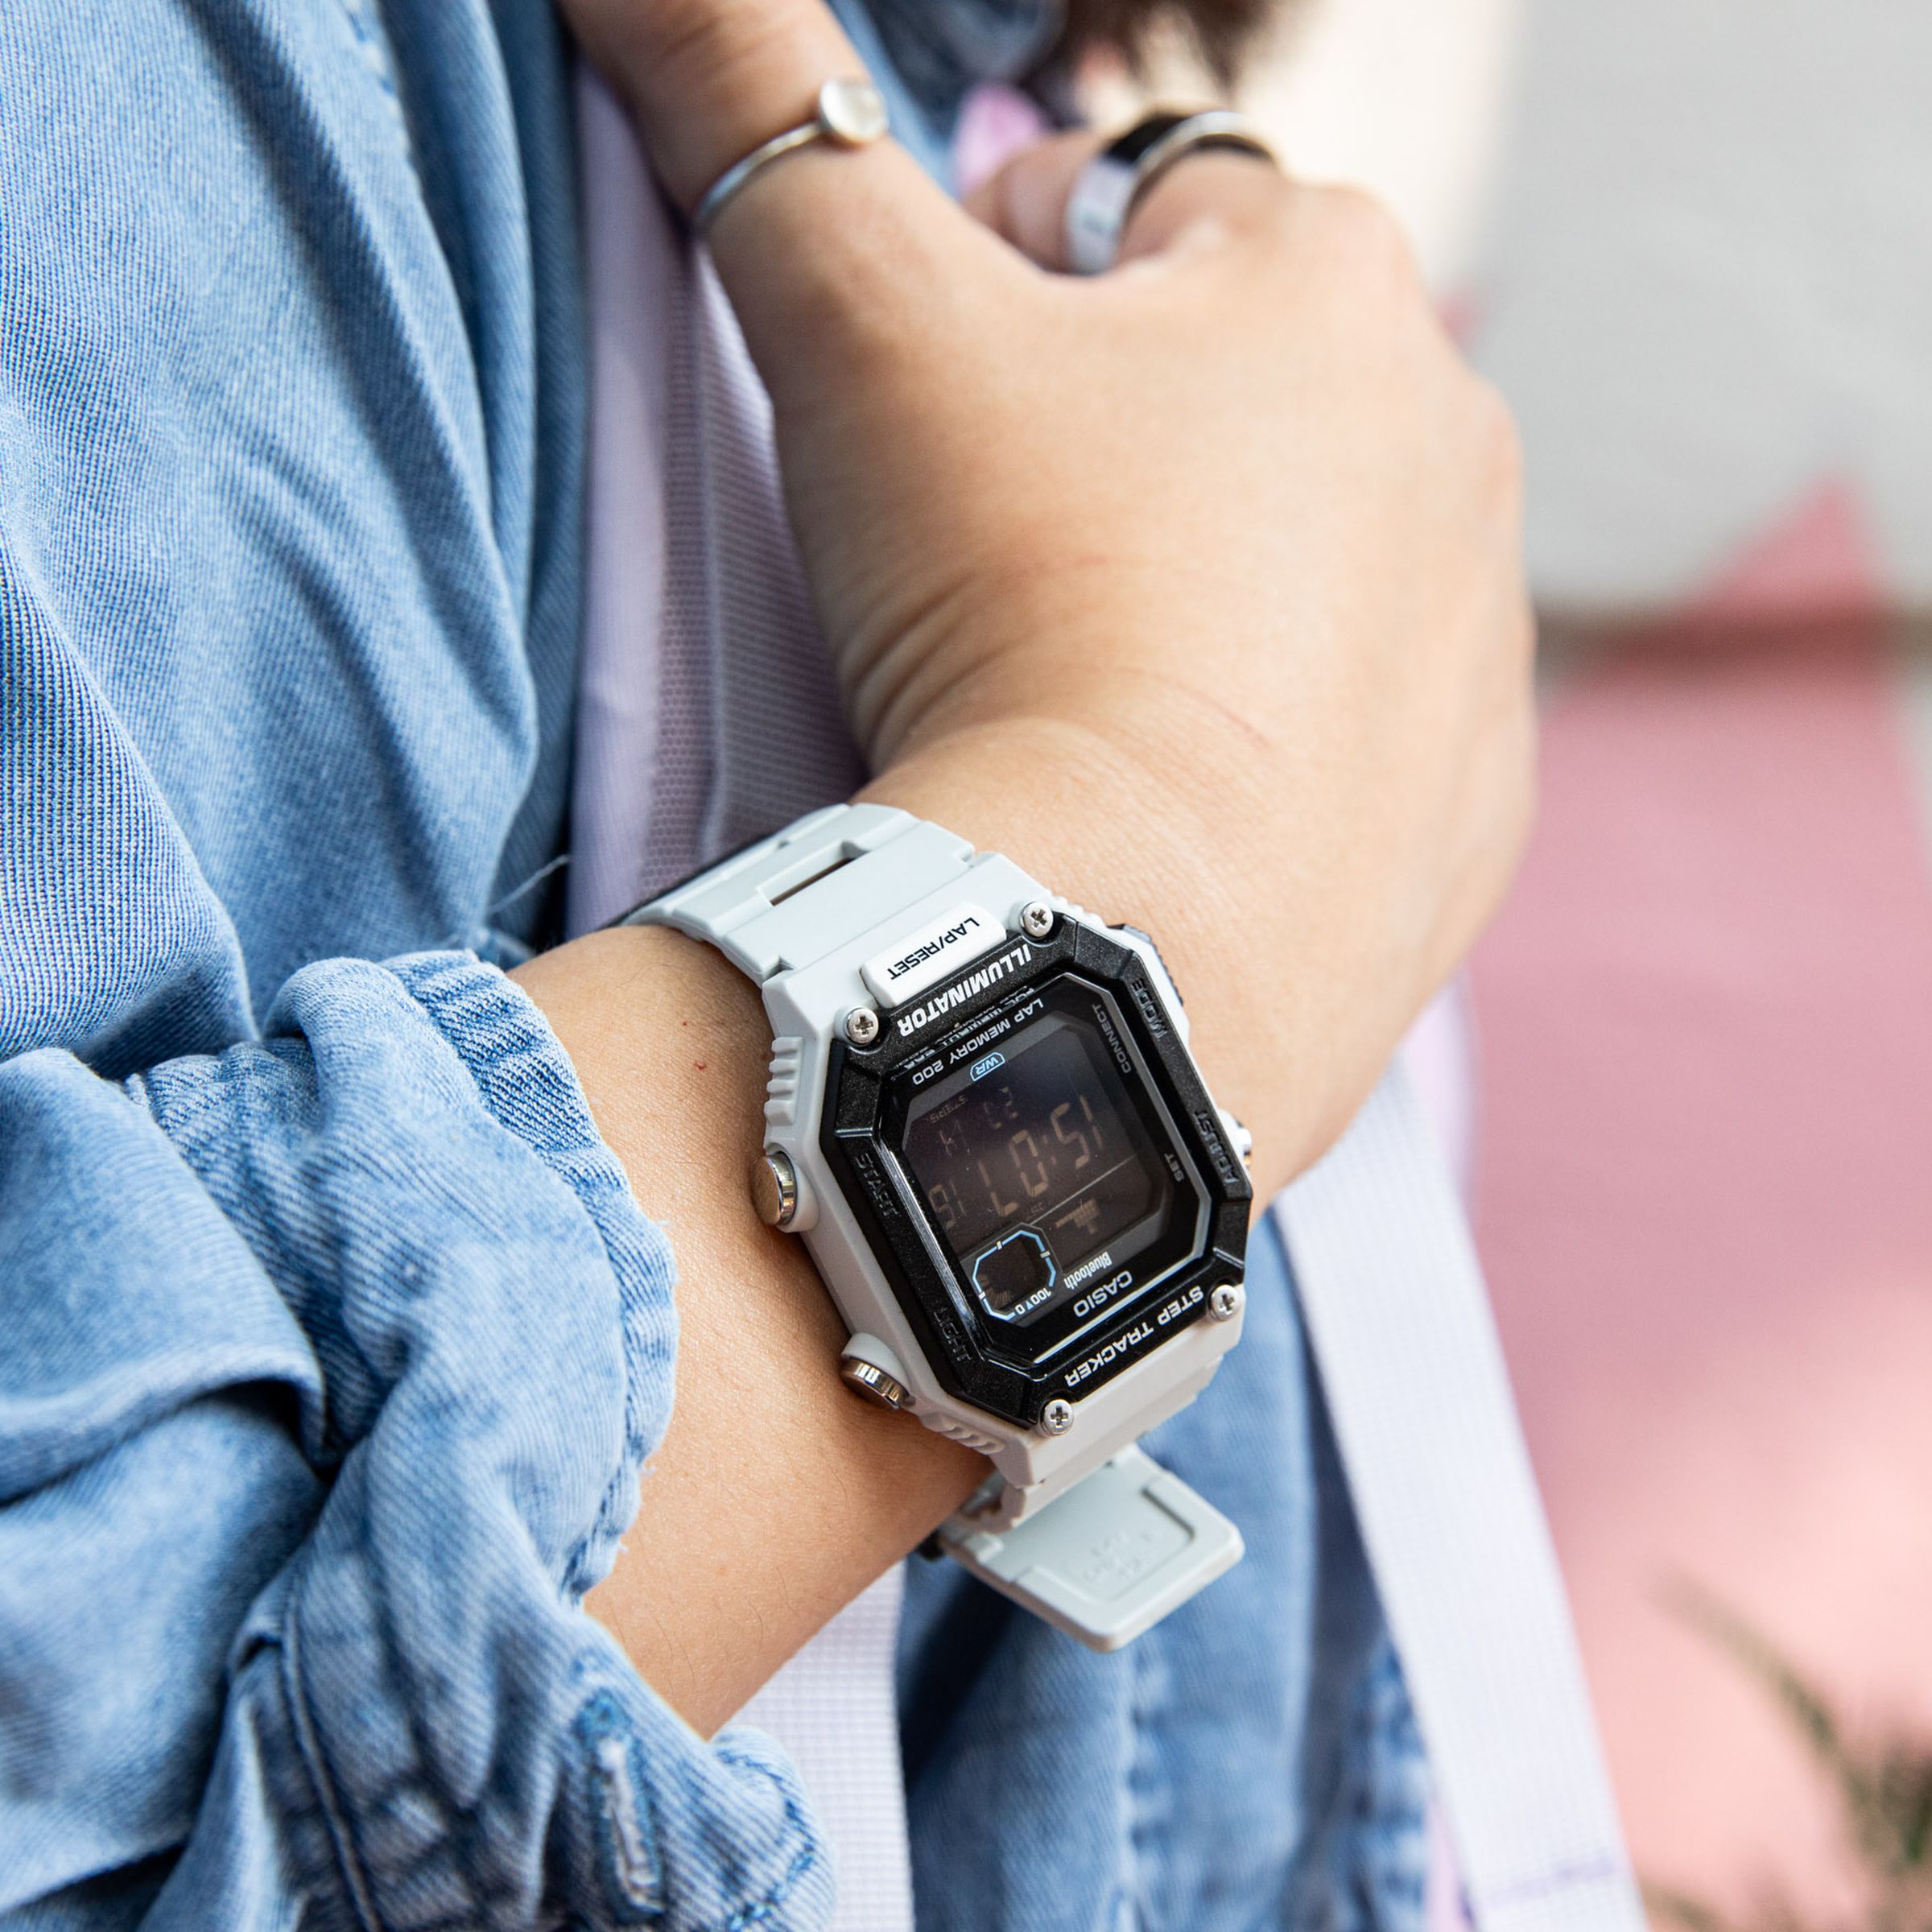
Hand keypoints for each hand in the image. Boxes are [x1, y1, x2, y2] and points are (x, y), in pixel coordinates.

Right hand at [560, 0, 1533, 1183]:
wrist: (1132, 933)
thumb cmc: (1016, 603)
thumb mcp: (860, 322)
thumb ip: (747, 95)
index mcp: (1330, 281)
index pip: (1131, 203)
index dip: (995, 277)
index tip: (929, 401)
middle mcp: (1449, 442)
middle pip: (1229, 390)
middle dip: (1106, 441)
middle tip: (987, 558)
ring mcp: (1479, 643)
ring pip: (1304, 567)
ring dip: (1194, 595)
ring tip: (1071, 685)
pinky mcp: (1471, 813)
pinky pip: (1360, 737)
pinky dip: (1268, 746)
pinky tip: (1167, 795)